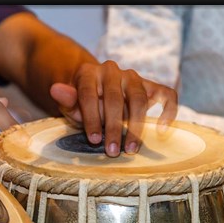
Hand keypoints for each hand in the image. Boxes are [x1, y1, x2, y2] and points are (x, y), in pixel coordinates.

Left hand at [50, 60, 177, 156]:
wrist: (100, 94)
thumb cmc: (83, 104)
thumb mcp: (71, 105)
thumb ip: (67, 100)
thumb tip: (55, 89)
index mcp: (88, 72)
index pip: (88, 93)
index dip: (91, 117)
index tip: (94, 140)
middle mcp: (112, 70)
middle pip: (115, 98)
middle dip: (114, 127)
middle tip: (111, 152)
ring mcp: (134, 77)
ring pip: (140, 98)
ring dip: (136, 126)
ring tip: (131, 149)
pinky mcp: (151, 86)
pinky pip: (167, 94)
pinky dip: (168, 111)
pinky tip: (161, 130)